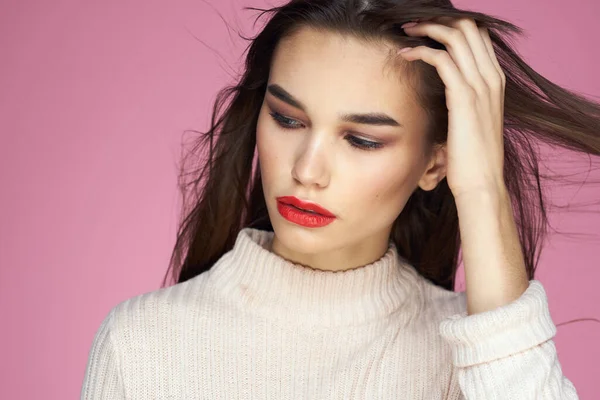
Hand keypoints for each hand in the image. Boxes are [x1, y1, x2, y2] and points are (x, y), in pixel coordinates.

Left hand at [399, 17, 506, 197]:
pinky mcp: (464, 97)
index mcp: (496, 81)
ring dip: (426, 29)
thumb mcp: (473, 122)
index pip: (478, 36)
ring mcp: (480, 86)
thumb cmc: (473, 158)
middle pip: (468, 27)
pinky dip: (421, 51)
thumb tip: (445, 92)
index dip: (453, 25)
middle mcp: (492, 78)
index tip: (428, 29)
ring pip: (455, 36)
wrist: (482, 182)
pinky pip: (442, 59)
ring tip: (405, 31)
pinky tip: (405, 54)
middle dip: (438, 20)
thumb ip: (464, 101)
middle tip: (413, 25)